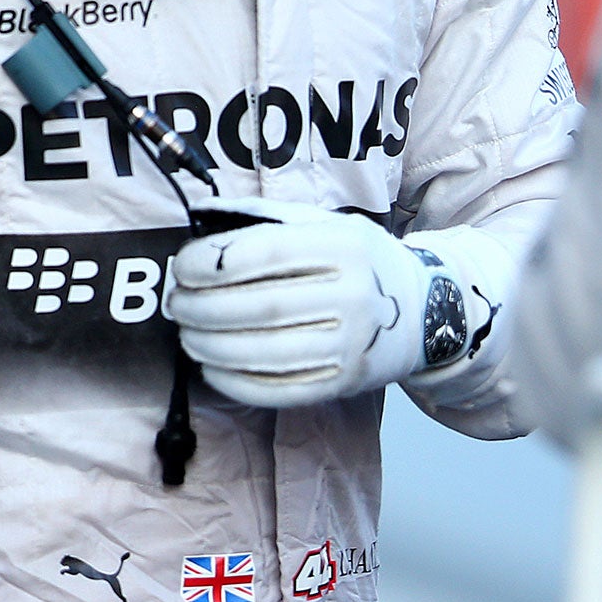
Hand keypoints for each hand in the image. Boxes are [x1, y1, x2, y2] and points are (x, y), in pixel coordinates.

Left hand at [166, 198, 443, 407]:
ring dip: (209, 346)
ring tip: (188, 334)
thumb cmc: (361, 262)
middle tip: (176, 303)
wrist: (425, 311)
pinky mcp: (342, 383)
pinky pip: (276, 389)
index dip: (209, 262)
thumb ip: (265, 217)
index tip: (182, 267)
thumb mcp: (327, 224)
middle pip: (256, 306)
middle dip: (200, 307)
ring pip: (261, 351)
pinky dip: (233, 382)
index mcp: (343, 245)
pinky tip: (212, 367)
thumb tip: (200, 212)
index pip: (261, 253)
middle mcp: (351, 294)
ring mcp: (349, 344)